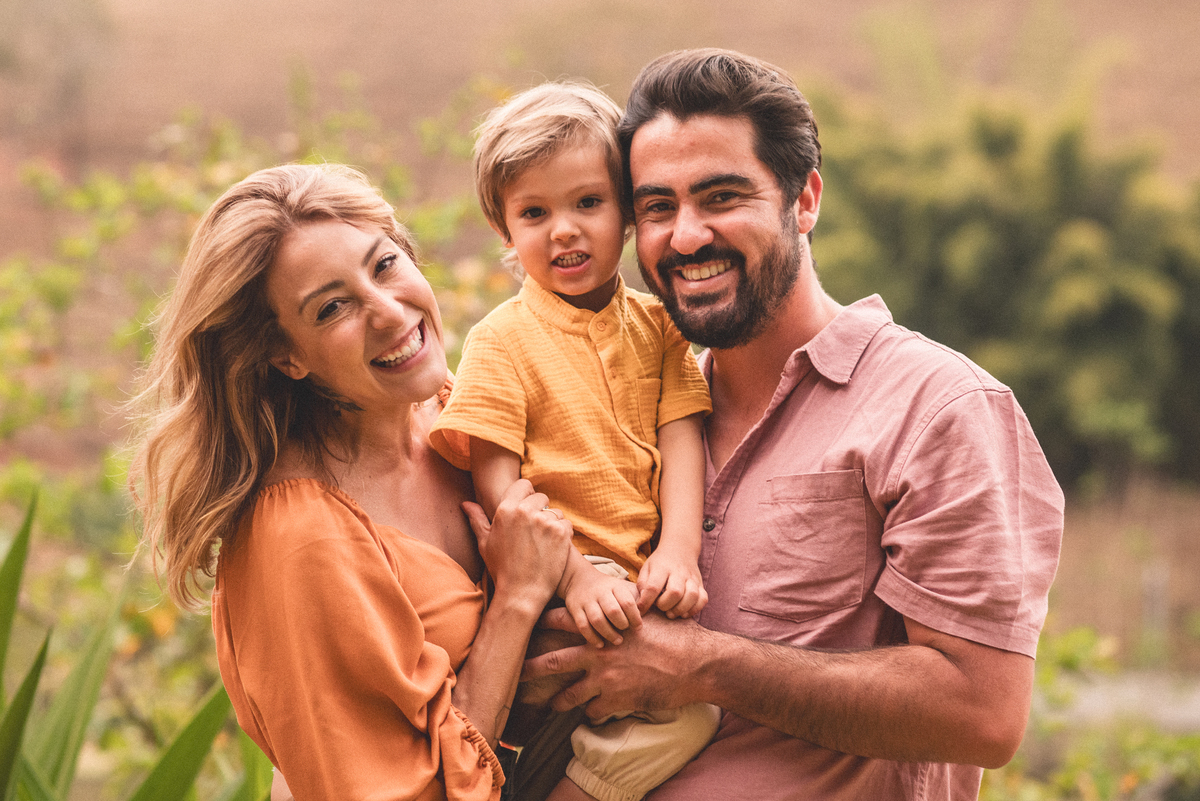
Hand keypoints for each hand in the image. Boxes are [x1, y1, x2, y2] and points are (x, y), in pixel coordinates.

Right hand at [463, 479, 571, 613]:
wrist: (521, 593)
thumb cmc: (501, 569)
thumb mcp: (484, 543)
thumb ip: (477, 519)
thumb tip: (466, 503)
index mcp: (506, 509)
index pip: (524, 485)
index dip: (526, 496)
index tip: (526, 510)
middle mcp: (525, 511)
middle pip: (541, 497)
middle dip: (540, 510)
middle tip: (534, 532)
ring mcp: (545, 521)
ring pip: (554, 511)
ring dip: (552, 523)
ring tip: (542, 543)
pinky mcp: (561, 532)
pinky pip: (566, 524)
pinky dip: (563, 534)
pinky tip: (552, 549)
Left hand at [521, 607, 706, 718]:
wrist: (695, 664)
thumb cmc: (676, 635)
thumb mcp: (648, 614)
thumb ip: (626, 610)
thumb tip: (619, 600)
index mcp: (604, 628)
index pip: (564, 620)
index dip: (543, 620)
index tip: (528, 622)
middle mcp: (598, 653)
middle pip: (552, 662)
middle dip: (530, 668)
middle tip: (514, 672)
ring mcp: (605, 680)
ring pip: (569, 695)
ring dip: (558, 701)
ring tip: (550, 705)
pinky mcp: (616, 701)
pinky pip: (594, 711)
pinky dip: (594, 712)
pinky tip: (596, 712)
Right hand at [561, 563, 642, 647]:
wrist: (577, 578)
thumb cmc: (606, 588)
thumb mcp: (620, 586)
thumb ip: (635, 596)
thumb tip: (655, 609)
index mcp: (615, 586)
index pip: (627, 602)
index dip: (635, 617)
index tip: (639, 627)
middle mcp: (601, 592)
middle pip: (613, 611)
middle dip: (622, 624)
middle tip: (626, 632)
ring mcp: (587, 601)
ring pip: (597, 619)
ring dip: (608, 633)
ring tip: (617, 641)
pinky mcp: (575, 610)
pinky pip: (583, 626)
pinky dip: (592, 637)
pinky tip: (600, 644)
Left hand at [636, 547, 707, 617]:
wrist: (681, 548)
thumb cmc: (660, 563)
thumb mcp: (646, 568)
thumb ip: (642, 585)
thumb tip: (642, 604)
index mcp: (662, 567)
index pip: (653, 587)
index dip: (646, 602)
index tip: (641, 609)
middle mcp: (679, 572)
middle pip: (675, 592)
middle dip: (665, 605)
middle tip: (660, 607)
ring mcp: (692, 578)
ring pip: (692, 596)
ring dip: (681, 609)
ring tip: (671, 613)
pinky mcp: (701, 584)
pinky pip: (703, 599)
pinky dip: (694, 609)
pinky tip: (684, 612)